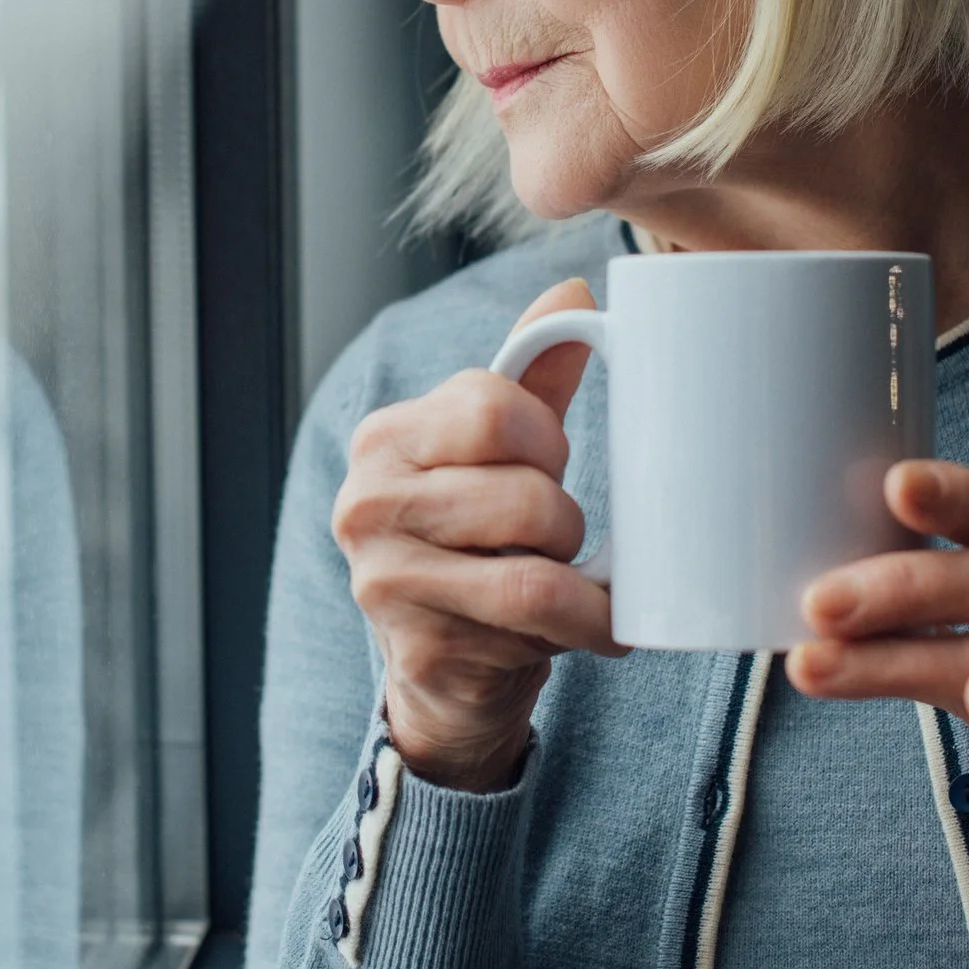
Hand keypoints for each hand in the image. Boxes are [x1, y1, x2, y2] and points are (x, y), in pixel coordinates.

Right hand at [334, 279, 625, 791]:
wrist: (447, 672)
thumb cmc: (479, 546)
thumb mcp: (498, 457)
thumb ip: (532, 380)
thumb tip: (572, 296)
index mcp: (387, 438)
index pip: (492, 406)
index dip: (546, 438)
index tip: (548, 466)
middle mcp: (367, 502)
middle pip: (523, 489)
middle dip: (566, 518)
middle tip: (561, 539)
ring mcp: (385, 580)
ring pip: (535, 558)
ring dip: (579, 574)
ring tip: (574, 581)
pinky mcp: (420, 645)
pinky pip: (538, 619)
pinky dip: (592, 623)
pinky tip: (601, 626)